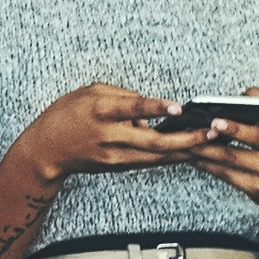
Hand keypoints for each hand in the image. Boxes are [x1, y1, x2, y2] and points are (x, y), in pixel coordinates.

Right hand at [9, 83, 192, 201]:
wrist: (46, 150)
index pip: (132, 108)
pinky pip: (149, 160)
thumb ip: (123, 96)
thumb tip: (150, 108)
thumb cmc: (66, 115)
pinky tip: (188, 151)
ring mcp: (115, 155)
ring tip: (210, 142)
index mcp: (101, 111)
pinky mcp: (118, 166)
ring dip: (185, 150)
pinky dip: (170, 156)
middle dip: (186, 139)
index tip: (178, 107)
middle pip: (153, 141)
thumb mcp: (90, 92)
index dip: (155, 108)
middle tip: (212, 132)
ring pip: (157, 156)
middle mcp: (110, 136)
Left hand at [182, 105, 258, 208]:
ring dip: (209, 149)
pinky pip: (228, 175)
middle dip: (234, 130)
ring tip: (191, 141)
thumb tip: (244, 95)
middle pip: (257, 137)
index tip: (248, 97)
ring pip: (234, 157)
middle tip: (214, 123)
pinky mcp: (258, 188)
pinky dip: (209, 166)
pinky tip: (195, 158)